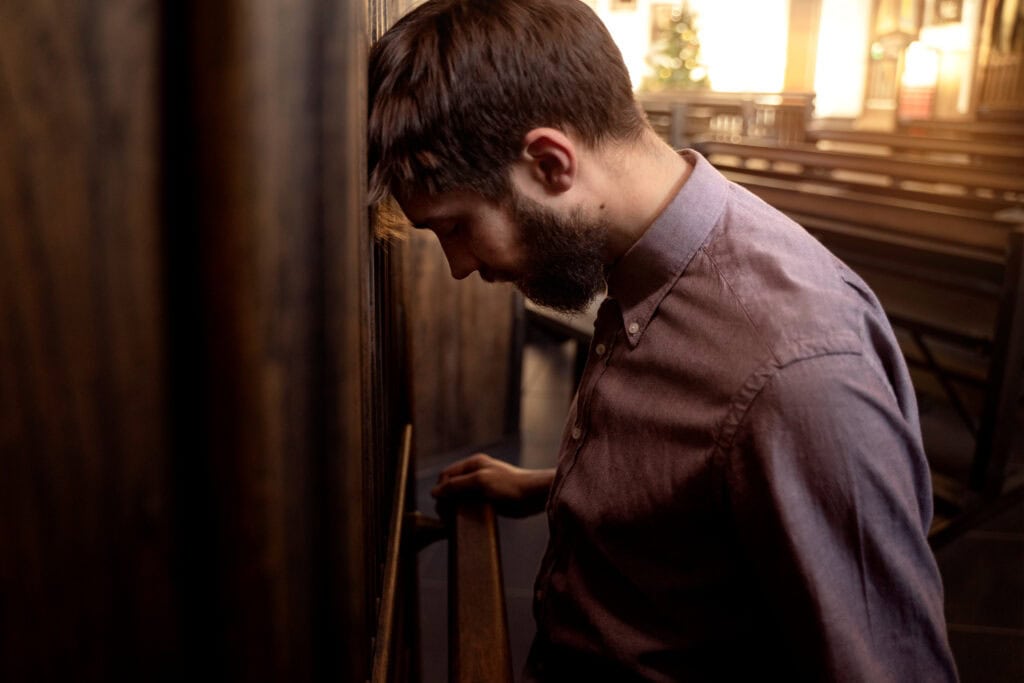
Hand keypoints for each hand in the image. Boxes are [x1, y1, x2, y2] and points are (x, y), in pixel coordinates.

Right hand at [431, 453, 553, 517]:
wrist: (534, 496)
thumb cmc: (510, 485)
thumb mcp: (480, 482)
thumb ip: (457, 485)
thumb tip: (434, 491)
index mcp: (473, 464)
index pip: (447, 474)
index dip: (441, 488)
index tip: (440, 504)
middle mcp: (476, 474)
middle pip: (451, 486)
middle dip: (446, 499)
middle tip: (446, 515)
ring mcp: (482, 487)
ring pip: (460, 497)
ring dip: (454, 507)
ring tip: (453, 519)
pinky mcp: (488, 500)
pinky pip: (470, 505)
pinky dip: (464, 512)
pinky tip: (464, 520)